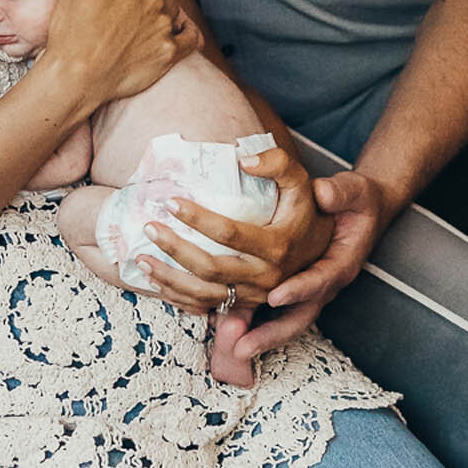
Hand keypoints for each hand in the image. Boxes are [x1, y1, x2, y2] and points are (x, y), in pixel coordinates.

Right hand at [43, 0, 199, 112]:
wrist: (75, 75)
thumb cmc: (72, 27)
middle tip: (121, 9)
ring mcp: (165, 24)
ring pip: (171, 6)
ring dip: (160, 10)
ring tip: (136, 26)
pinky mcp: (171, 51)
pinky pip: (191, 36)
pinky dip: (185, 32)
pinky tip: (174, 34)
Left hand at [136, 141, 329, 316]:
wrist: (325, 249)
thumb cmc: (305, 208)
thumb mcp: (300, 181)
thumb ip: (277, 163)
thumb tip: (243, 159)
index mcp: (278, 245)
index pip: (230, 234)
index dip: (198, 218)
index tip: (171, 201)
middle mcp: (267, 277)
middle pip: (211, 267)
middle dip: (175, 248)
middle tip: (150, 227)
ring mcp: (254, 295)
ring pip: (205, 294)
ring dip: (170, 279)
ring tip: (142, 259)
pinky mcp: (245, 304)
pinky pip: (207, 308)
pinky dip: (179, 298)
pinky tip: (156, 283)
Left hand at [228, 171, 392, 358]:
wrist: (362, 213)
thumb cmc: (356, 202)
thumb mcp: (355, 190)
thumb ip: (339, 191)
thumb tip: (321, 191)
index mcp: (340, 263)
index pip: (320, 280)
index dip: (299, 289)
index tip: (275, 296)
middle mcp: (323, 285)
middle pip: (299, 317)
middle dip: (269, 333)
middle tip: (240, 346)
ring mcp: (309, 293)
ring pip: (284, 323)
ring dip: (257, 338)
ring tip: (229, 349)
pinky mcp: (296, 292)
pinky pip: (275, 316)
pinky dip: (252, 324)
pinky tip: (222, 325)